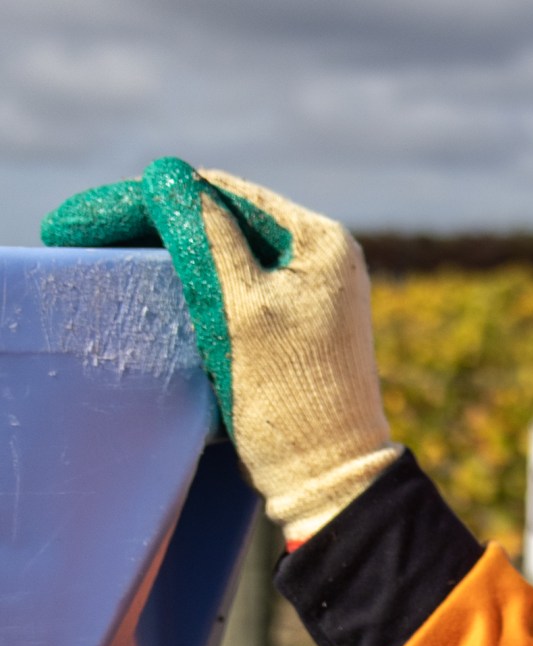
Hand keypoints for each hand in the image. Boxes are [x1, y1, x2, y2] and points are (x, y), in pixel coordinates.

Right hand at [43, 159, 399, 538]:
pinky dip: (202, 276)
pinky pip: (244, 279)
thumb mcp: (236, 308)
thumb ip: (205, 238)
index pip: (228, 195)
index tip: (97, 215)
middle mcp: (327, 253)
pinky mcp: (301, 316)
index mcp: (322, 240)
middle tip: (92, 231)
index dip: (159, 198)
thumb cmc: (285, 392)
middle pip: (231, 218)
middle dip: (163, 221)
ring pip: (234, 248)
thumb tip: (170, 176)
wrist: (327, 468)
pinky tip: (162, 278)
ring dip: (179, 247)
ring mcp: (317, 285)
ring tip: (118, 250)